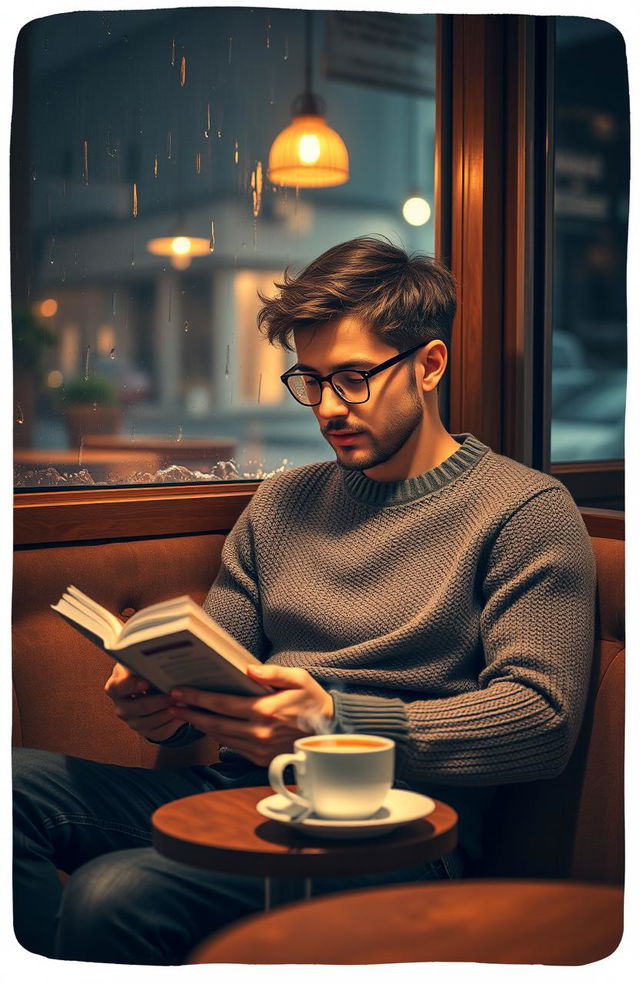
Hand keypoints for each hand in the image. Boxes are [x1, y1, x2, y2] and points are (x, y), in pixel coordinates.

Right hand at [104, 662, 183, 741]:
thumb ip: (141, 660)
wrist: (145, 690)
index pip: (119, 687)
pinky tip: (185, 713)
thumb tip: (153, 650)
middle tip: (174, 693)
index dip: (132, 685)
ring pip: (152, 721)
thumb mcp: (137, 663)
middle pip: (139, 707)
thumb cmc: (142, 671)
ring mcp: (133, 722)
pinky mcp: (147, 732)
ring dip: (169, 712)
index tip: (146, 681)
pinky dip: (174, 722)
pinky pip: (161, 731)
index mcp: (115, 688)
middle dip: (159, 700)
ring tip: (184, 702)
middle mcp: (121, 708)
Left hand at [168, 664, 333, 766]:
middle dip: (190, 712)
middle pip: (214, 723)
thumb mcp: (298, 679)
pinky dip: (217, 736)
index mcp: (265, 711)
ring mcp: (258, 749)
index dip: (197, 698)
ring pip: (220, 737)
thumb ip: (272, 673)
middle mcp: (258, 733)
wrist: (330, 732)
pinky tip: (208, 726)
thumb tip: (246, 669)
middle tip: (170, 703)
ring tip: (183, 714)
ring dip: (200, 725)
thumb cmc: (312, 700)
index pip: (221, 704)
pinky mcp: (260, 759)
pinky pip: (232, 748)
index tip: (178, 692)